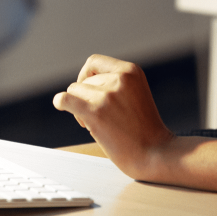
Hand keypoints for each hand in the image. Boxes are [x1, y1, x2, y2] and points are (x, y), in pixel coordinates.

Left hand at [52, 54, 174, 179]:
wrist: (155, 153)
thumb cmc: (145, 129)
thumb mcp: (136, 93)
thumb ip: (114, 83)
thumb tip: (81, 83)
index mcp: (131, 71)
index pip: (94, 62)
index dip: (87, 75)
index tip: (88, 89)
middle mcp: (120, 79)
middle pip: (84, 81)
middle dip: (86, 97)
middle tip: (100, 117)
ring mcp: (107, 96)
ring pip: (74, 91)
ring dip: (80, 106)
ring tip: (95, 123)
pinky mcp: (96, 112)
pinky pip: (65, 99)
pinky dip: (60, 102)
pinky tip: (62, 106)